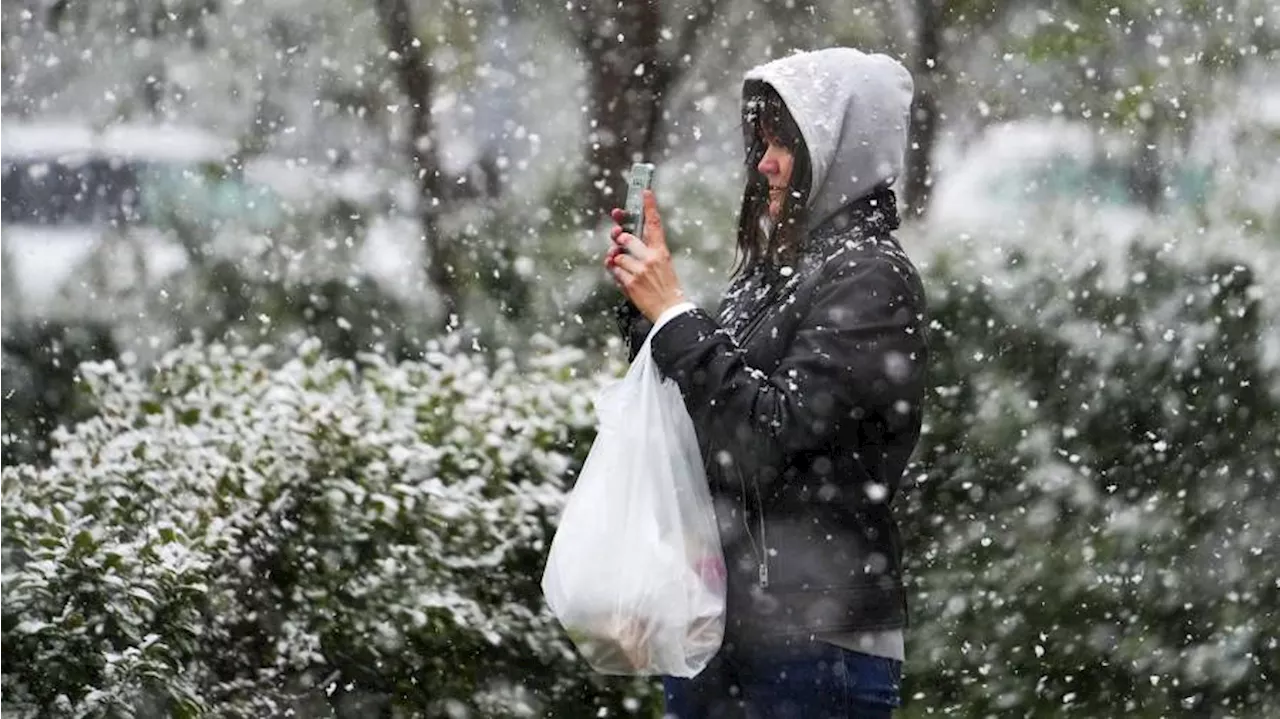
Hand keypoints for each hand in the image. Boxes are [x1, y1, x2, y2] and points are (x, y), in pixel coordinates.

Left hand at [603, 190, 686, 321]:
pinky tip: (623, 276)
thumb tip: (619, 245)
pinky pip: (613, 270)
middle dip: (619, 238)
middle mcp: (650, 259)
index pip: (655, 224)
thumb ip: (646, 252)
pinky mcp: (630, 283)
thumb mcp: (664, 265)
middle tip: (618, 238)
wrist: (670, 311)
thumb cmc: (667, 288)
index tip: (645, 191)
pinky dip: (614, 272)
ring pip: (617, 255)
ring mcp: (639, 271)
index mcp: (662, 252)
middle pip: (626, 237)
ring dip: (617, 260)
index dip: (649, 206)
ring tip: (627, 268)